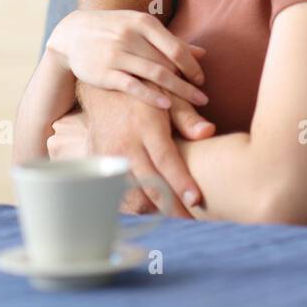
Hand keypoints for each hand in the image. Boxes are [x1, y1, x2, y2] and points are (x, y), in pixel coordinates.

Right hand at [46, 10, 208, 107]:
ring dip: (177, 91)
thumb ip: (170, 41)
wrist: (72, 33)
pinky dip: (151, 96)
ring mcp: (117, 54)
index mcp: (143, 23)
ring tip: (192, 104)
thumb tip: (203, 53)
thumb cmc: (114, 31)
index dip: (192, 66)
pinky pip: (132, 85)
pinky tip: (166, 105)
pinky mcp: (104, 72)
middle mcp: (131, 36)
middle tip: (203, 99)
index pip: (176, 47)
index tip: (202, 80)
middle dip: (188, 83)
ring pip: (154, 74)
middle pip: (167, 63)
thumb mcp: (140, 28)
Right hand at [60, 86, 217, 216]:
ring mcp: (108, 155)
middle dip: (170, 206)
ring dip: (151, 208)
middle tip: (190, 220)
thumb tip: (208, 132)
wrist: (103, 86)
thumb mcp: (168, 95)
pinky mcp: (98, 163)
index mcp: (145, 126)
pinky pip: (115, 190)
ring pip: (130, 192)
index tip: (195, 200)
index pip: (165, 160)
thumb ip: (187, 117)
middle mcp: (125, 143)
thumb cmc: (144, 91)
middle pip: (149, 183)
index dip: (180, 182)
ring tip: (173, 215)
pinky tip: (150, 207)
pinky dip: (133, 201)